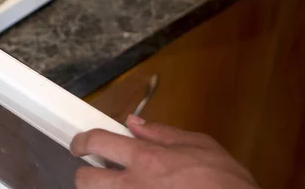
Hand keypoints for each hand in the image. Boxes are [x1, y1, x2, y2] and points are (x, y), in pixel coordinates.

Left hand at [70, 115, 258, 188]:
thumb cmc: (225, 182)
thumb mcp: (199, 144)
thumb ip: (162, 132)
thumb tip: (135, 122)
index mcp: (147, 159)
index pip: (98, 142)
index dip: (82, 141)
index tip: (80, 144)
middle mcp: (134, 187)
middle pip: (86, 181)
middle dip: (87, 175)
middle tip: (98, 173)